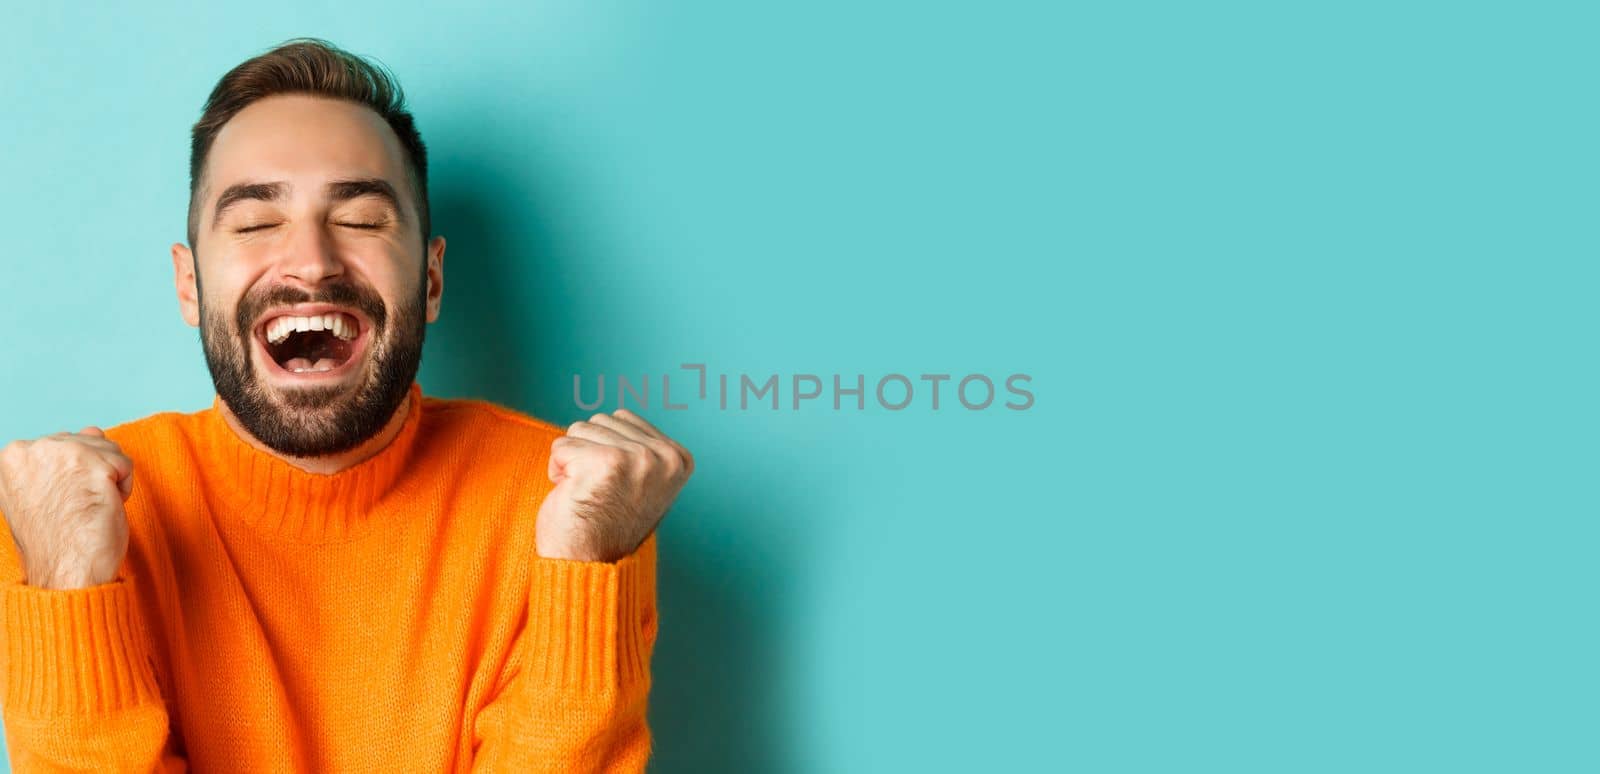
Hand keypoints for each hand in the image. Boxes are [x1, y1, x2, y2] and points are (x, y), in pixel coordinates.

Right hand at [0, 427, 132, 589]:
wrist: (67, 572)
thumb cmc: (58, 538)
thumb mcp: (44, 490)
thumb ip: (59, 458)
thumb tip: (92, 429)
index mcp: (10, 456)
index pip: (63, 443)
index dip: (72, 475)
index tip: (60, 501)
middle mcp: (30, 449)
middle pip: (87, 440)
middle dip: (93, 474)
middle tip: (76, 508)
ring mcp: (60, 454)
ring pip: (109, 449)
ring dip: (109, 480)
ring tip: (87, 508)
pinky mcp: (91, 464)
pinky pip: (125, 464)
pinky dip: (123, 487)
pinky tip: (103, 507)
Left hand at [537, 410, 693, 561]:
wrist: (589, 567)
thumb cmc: (605, 525)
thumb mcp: (640, 481)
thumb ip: (639, 448)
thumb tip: (618, 417)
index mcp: (678, 458)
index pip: (623, 418)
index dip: (607, 449)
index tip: (616, 486)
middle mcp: (663, 457)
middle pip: (601, 419)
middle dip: (588, 452)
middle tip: (598, 492)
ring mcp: (637, 459)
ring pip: (580, 428)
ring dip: (573, 461)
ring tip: (586, 493)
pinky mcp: (605, 464)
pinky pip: (561, 446)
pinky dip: (557, 471)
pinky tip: (573, 495)